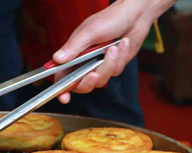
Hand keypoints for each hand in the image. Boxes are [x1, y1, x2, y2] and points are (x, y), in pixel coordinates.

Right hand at [53, 0, 174, 103]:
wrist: (134, 15)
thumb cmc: (110, 19)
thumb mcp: (89, 32)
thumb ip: (73, 47)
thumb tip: (57, 59)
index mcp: (73, 54)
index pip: (62, 75)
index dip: (61, 88)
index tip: (64, 98)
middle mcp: (84, 62)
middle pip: (81, 85)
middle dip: (88, 81)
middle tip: (94, 73)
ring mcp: (99, 65)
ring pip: (101, 80)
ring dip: (109, 64)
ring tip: (113, 47)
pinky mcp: (113, 66)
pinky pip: (115, 72)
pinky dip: (120, 58)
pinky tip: (122, 44)